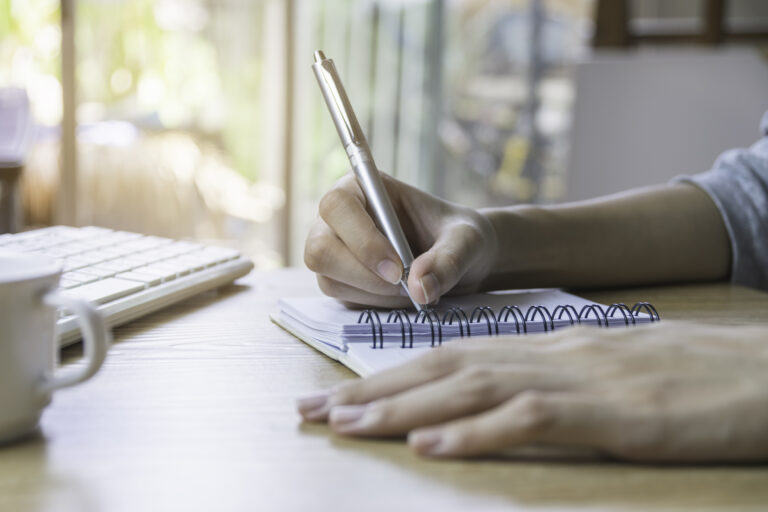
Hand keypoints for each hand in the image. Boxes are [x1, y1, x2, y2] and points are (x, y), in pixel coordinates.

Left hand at [296, 323, 767, 461]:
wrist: (762, 370)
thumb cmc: (690, 377)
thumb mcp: (609, 373)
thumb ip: (553, 380)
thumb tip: (497, 399)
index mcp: (547, 347)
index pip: (451, 356)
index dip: (389, 375)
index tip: (338, 395)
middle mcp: (549, 355)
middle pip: (443, 368)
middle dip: (371, 390)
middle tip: (310, 412)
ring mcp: (577, 380)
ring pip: (471, 387)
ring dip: (402, 407)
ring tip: (345, 423)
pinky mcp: (610, 413)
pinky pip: (530, 419)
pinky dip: (475, 431)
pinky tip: (431, 444)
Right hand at [304, 172, 496, 307]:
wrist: (460, 259)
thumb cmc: (458, 235)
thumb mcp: (466, 240)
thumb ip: (448, 259)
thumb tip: (419, 288)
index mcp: (361, 188)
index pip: (337, 206)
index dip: (361, 239)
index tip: (397, 267)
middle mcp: (338, 219)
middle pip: (319, 249)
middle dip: (362, 274)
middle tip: (404, 286)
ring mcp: (334, 252)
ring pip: (329, 280)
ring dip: (374, 293)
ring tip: (413, 289)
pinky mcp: (341, 282)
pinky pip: (345, 300)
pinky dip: (377, 305)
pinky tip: (403, 296)